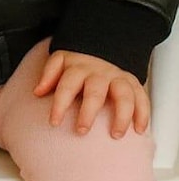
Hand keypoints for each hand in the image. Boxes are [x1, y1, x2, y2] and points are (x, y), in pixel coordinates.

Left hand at [34, 50, 149, 137]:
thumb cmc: (78, 61)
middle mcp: (99, 73)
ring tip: (115, 135)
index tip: (54, 122)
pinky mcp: (132, 83)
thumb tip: (37, 91)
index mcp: (78, 68)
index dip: (60, 104)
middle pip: (94, 92)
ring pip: (123, 95)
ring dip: (121, 116)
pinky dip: (143, 113)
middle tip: (81, 131)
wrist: (101, 45)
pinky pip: (141, 97)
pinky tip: (139, 129)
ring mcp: (117, 78)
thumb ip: (49, 74)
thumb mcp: (60, 60)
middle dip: (88, 112)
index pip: (67, 85)